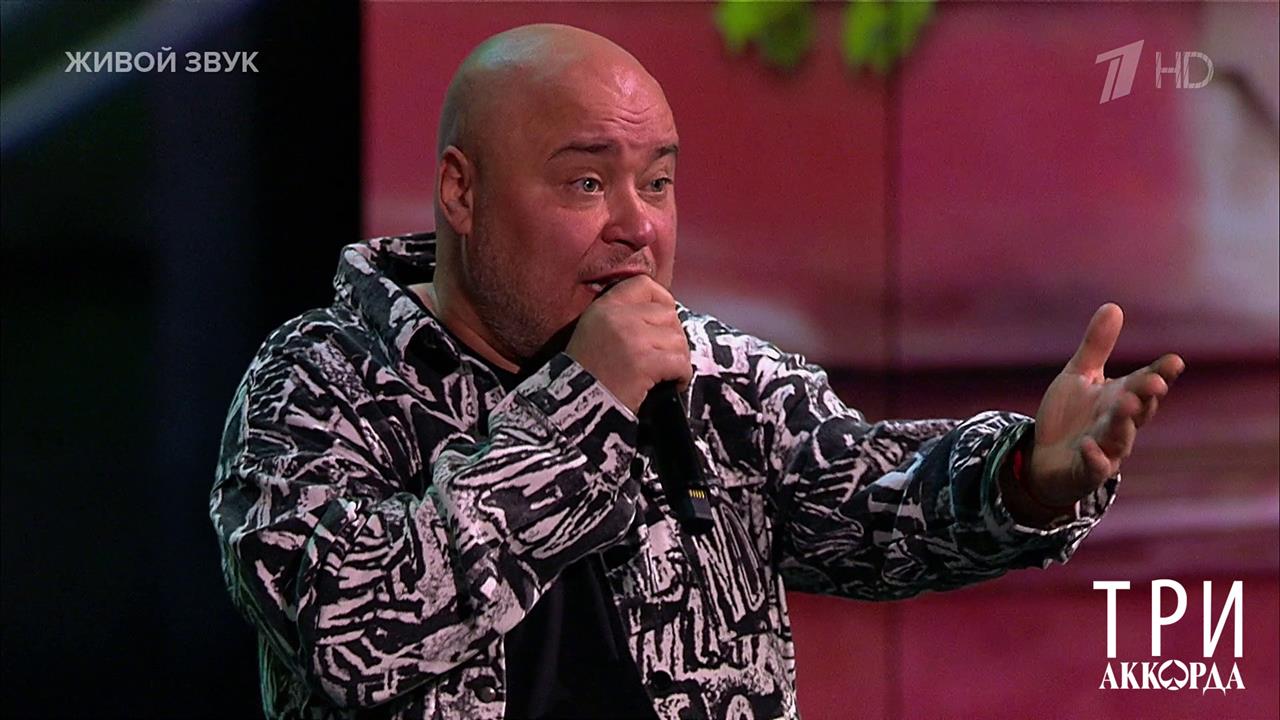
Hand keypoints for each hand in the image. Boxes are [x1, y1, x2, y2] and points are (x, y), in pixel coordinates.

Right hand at [565, 275, 691, 413]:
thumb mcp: (594, 332)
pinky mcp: (645, 362)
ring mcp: (633, 338)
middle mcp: (618, 316)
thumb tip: (665, 315)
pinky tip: (671, 385)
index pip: (644, 284)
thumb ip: (623, 317)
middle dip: (672, 337)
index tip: (663, 322)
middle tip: (665, 357)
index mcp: (604, 307)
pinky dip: (681, 376)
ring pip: (677, 339)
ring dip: (677, 359)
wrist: (576, 407)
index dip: (661, 300)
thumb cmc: (588, 376)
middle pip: (668, 314)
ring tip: (667, 374)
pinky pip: (680, 362)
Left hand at [1027, 303, 1183, 506]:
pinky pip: (1094, 468)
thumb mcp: (1079, 376)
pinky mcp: (1085, 472)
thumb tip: (1113, 306)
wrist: (1043, 460)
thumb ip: (1097, 346)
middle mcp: (1119, 425)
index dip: (1161, 374)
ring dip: (1124, 422)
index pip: (1146, 385)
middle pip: (1139, 411)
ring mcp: (1105, 450)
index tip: (1174, 361)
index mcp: (1121, 399)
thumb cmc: (1069, 417)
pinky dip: (1094, 458)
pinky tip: (1089, 446)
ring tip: (1126, 404)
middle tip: (1153, 382)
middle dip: (1146, 397)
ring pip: (1120, 438)